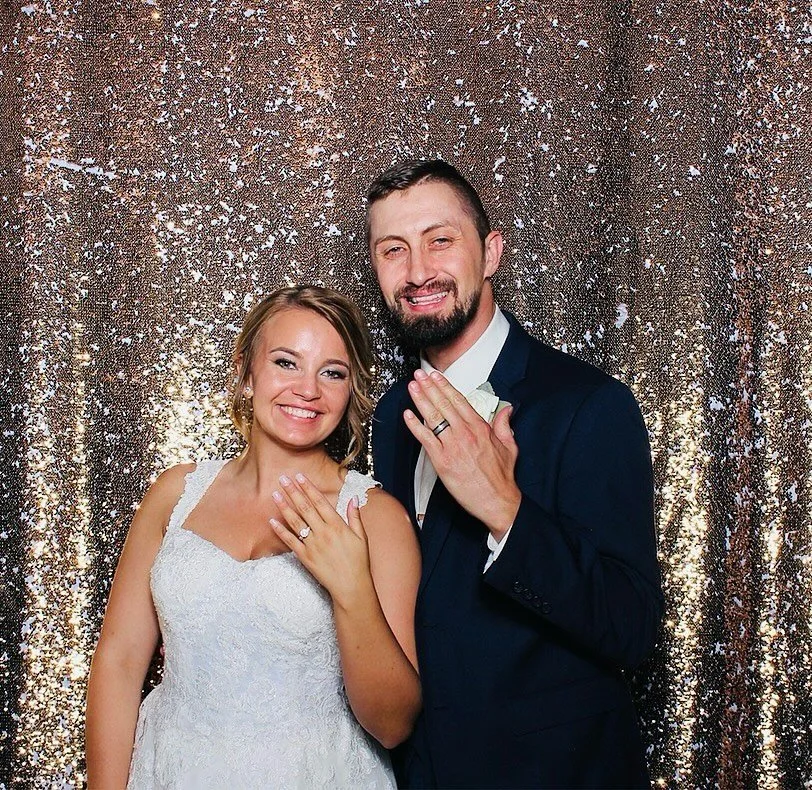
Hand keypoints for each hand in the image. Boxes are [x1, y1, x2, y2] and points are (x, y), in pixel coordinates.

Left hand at [269, 473, 374, 607]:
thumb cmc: (359, 562)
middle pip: (305, 507)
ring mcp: (313, 545)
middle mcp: (323, 532)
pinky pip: (290, 542)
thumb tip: (353, 498)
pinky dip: (281, 531)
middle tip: (283, 478)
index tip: (300, 476)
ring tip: (275, 494)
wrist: (352, 586)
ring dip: (284, 507)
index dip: (309, 488)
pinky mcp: (305, 557)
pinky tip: (272, 521)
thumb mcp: (361, 537)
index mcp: (337, 525)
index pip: (320, 501)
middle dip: (293, 491)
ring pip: (296, 522)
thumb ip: (355, 516)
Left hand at [405, 369, 520, 538]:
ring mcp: (452, 446)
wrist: (497, 500)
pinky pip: (425, 439)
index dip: (445, 386)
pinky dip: (415, 426)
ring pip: (433, 417)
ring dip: (421, 400)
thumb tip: (506, 410)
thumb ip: (504, 425)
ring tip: (412, 387)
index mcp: (480, 428)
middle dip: (429, 387)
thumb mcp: (509, 446)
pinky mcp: (442, 461)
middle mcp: (465, 433)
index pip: (459, 400)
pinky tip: (408, 415)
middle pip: (443, 404)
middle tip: (419, 375)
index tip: (435, 377)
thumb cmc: (501, 477)